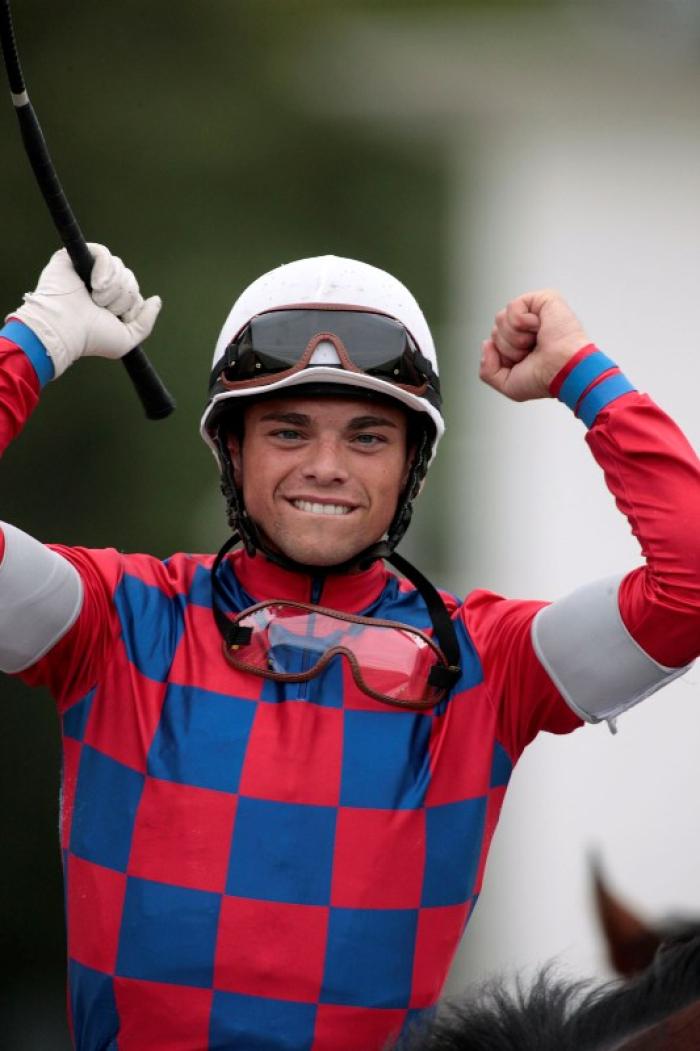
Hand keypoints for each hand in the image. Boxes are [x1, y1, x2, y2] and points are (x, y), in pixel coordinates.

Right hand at [8, 244, 161, 377]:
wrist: (65, 329)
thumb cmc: (92, 338)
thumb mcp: (127, 338)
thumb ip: (146, 322)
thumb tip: (156, 299)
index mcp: (110, 303)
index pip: (135, 294)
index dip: (132, 306)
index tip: (117, 318)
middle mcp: (99, 286)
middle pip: (129, 279)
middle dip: (122, 297)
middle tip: (103, 309)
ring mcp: (86, 271)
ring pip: (119, 267)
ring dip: (112, 288)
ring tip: (95, 300)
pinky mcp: (73, 258)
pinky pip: (103, 253)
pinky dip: (104, 269)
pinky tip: (95, 284)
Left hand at [480, 289, 589, 401]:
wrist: (564, 369)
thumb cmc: (545, 378)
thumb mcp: (507, 385)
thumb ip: (487, 371)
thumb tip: (486, 343)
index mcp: (521, 345)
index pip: (493, 343)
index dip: (503, 356)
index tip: (524, 363)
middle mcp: (527, 328)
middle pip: (495, 331)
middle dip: (508, 347)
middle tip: (532, 352)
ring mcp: (535, 312)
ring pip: (500, 319)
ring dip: (515, 337)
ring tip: (536, 341)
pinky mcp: (543, 299)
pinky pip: (513, 308)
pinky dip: (522, 322)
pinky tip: (539, 328)